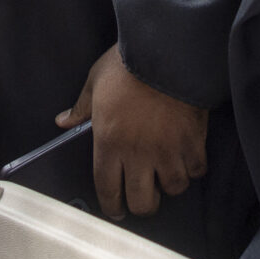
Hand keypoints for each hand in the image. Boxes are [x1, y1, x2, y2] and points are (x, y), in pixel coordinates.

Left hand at [58, 44, 207, 219]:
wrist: (167, 49)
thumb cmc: (127, 63)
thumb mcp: (95, 82)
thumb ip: (80, 107)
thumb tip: (63, 120)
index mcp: (109, 142)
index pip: (107, 189)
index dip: (112, 206)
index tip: (116, 209)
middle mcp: (138, 154)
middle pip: (141, 201)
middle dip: (142, 205)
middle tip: (144, 197)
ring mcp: (168, 149)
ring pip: (172, 189)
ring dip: (170, 185)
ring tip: (168, 176)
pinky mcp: (192, 141)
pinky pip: (196, 169)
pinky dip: (193, 168)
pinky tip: (188, 160)